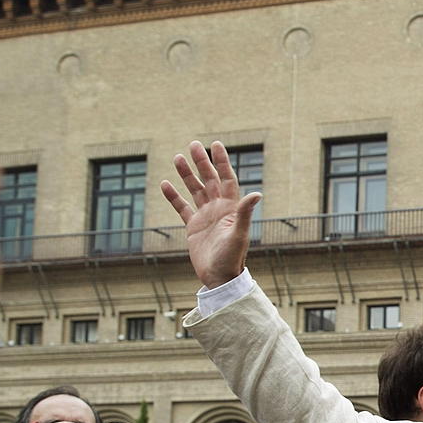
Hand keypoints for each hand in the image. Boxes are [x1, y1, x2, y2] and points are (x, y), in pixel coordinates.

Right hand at [161, 141, 261, 289]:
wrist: (219, 278)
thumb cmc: (232, 258)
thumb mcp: (238, 234)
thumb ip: (244, 213)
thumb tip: (257, 193)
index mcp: (231, 208)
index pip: (227, 179)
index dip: (222, 162)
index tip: (216, 145)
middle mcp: (218, 209)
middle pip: (209, 180)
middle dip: (202, 162)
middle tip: (193, 144)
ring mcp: (205, 217)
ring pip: (195, 190)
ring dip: (187, 175)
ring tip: (177, 157)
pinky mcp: (193, 227)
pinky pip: (182, 207)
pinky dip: (174, 196)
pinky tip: (165, 184)